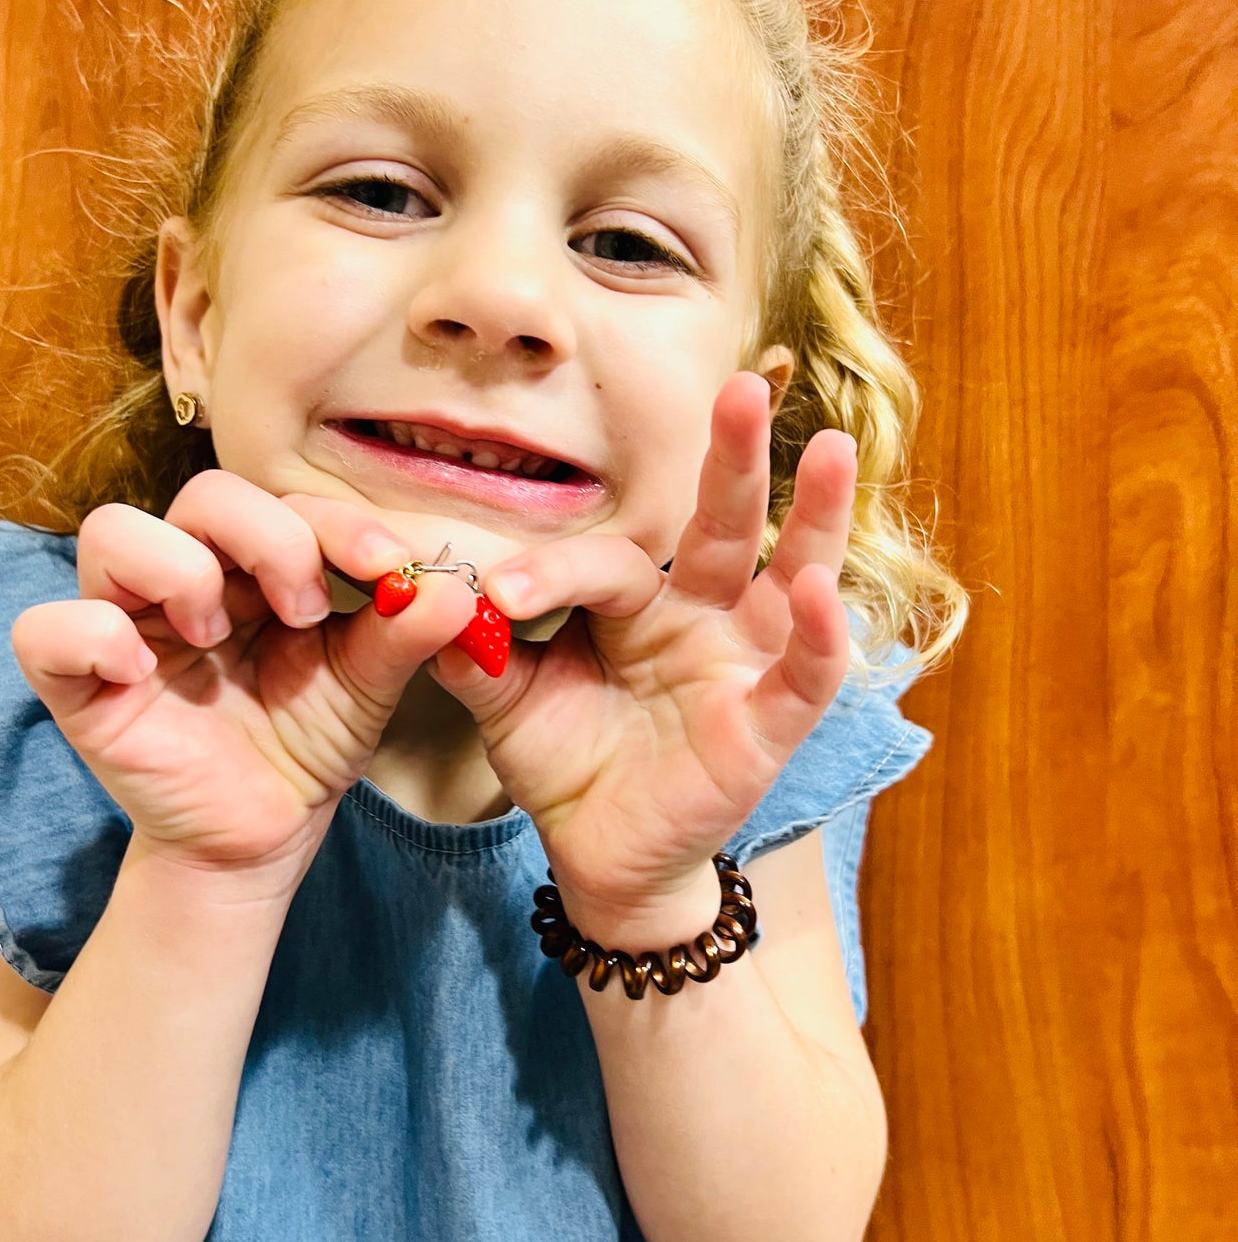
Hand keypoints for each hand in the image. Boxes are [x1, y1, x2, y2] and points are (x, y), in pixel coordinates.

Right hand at [10, 469, 478, 886]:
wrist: (261, 837)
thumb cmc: (305, 744)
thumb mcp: (366, 684)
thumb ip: (404, 631)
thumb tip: (456, 587)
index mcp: (253, 563)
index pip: (282, 500)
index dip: (334, 521)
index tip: (387, 565)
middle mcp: (184, 576)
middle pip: (202, 494)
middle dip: (266, 536)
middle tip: (306, 608)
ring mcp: (124, 623)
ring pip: (110, 531)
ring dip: (179, 569)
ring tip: (220, 633)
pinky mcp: (76, 684)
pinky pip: (44, 630)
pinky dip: (93, 636)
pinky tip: (143, 671)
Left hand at [425, 373, 857, 938]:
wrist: (602, 858)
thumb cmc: (568, 762)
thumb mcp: (508, 700)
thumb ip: (471, 647)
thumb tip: (414, 588)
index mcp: (640, 600)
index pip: (604, 562)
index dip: (552, 575)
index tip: (499, 601)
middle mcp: (704, 615)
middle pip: (723, 523)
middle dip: (732, 455)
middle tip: (737, 382)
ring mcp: (745, 664)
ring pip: (791, 575)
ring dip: (813, 514)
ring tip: (828, 449)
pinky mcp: (770, 726)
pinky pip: (806, 676)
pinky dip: (822, 637)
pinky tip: (826, 591)